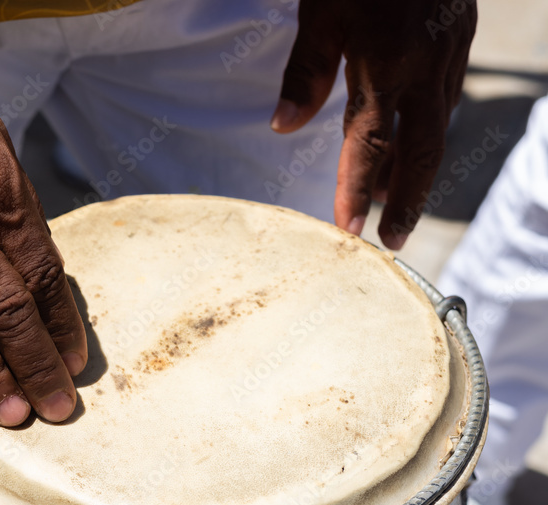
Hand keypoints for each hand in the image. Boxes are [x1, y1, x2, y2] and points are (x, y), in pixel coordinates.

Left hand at [271, 0, 475, 248]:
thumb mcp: (322, 13)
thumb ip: (305, 74)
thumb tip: (283, 129)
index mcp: (389, 66)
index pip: (371, 145)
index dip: (357, 191)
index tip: (348, 232)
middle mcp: (427, 68)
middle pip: (421, 152)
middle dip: (407, 201)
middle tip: (394, 241)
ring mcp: (451, 53)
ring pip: (437, 126)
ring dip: (416, 168)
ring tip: (394, 202)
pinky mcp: (460, 37)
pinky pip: (446, 98)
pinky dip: (428, 130)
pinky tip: (414, 141)